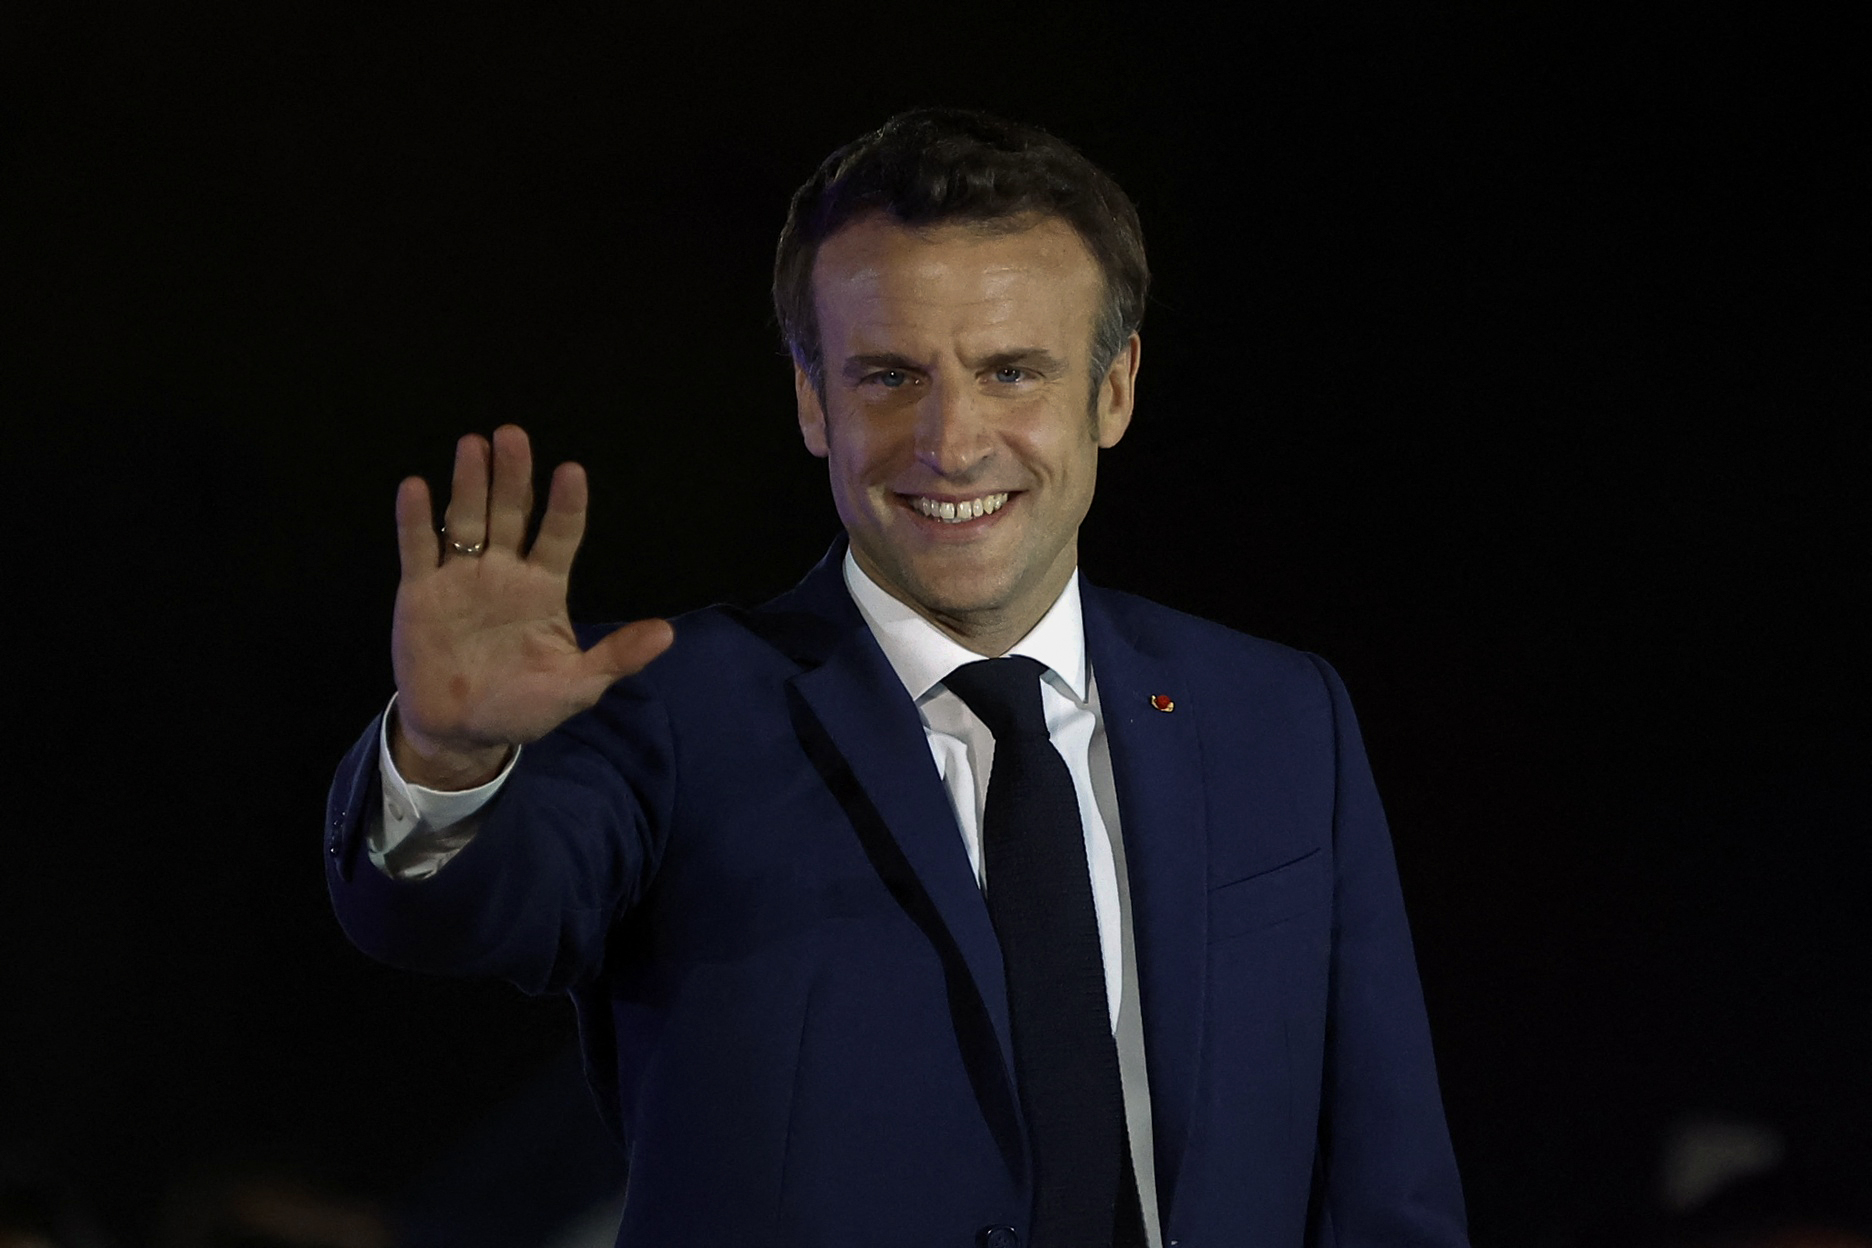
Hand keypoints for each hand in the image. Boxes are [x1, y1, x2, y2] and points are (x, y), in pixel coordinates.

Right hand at [389, 425, 672, 789]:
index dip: (565, 506)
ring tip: (472, 445)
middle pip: (510, 513)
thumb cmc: (524, 705)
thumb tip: (669, 633)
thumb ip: (616, 657)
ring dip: (468, 484)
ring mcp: (461, 577)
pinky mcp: (421, 591)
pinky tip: (416, 487)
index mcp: (544, 587)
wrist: (462, 731)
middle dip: (511, 476)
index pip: (559, 535)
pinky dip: (415, 520)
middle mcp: (504, 571)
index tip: (572, 472)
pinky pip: (418, 548)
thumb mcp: (577, 687)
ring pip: (466, 520)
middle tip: (512, 434)